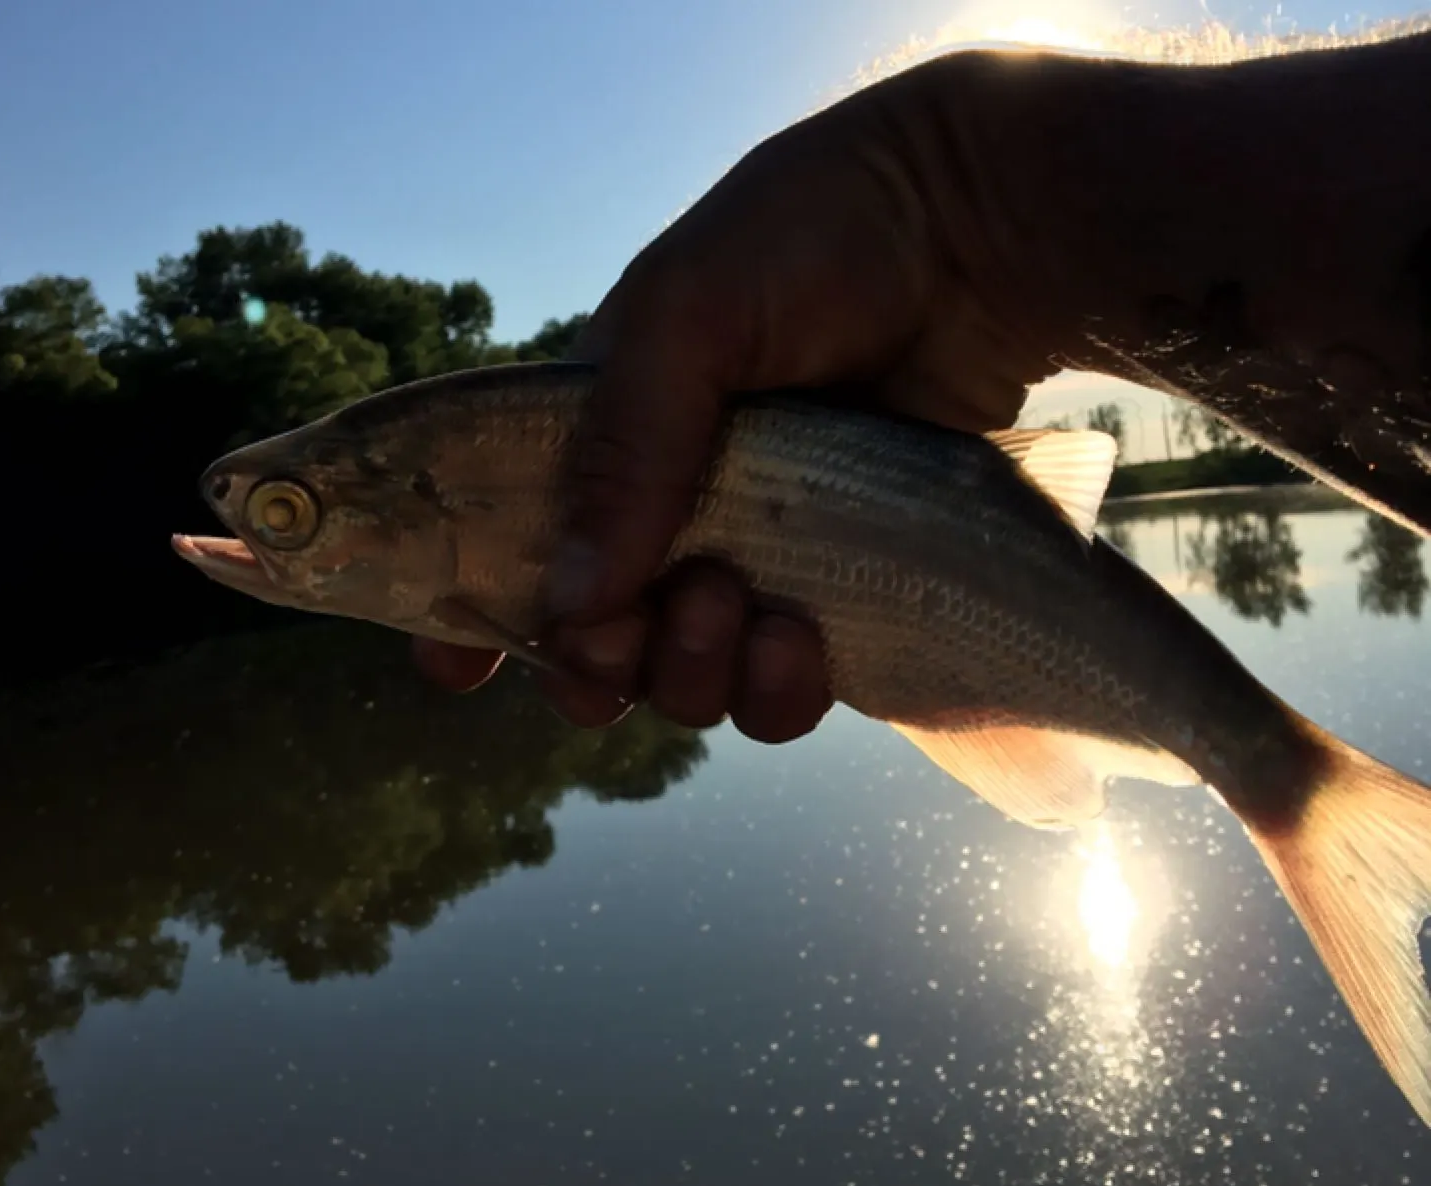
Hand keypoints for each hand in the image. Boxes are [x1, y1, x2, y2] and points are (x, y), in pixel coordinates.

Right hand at [415, 54, 1072, 737]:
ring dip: (694, 677)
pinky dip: (778, 693)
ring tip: (738, 611)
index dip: (477, 621)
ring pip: (688, 685)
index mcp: (600, 443)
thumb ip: (622, 451)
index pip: (512, 548)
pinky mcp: (833, 597)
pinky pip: (779, 694)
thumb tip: (572, 603)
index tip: (461, 673)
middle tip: (654, 617)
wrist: (975, 240)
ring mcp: (751, 564)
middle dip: (608, 663)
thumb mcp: (689, 315)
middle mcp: (664, 516)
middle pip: (600, 648)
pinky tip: (801, 642)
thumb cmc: (814, 244)